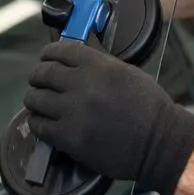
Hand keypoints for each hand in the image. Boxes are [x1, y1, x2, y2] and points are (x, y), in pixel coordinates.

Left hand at [23, 40, 193, 194]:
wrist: (159, 144)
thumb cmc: (149, 108)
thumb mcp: (127, 72)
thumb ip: (100, 61)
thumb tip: (79, 51)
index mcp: (98, 66)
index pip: (60, 50)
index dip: (49, 53)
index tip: (46, 57)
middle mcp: (82, 85)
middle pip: (43, 73)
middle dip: (37, 75)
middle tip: (38, 80)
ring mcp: (73, 112)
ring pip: (36, 99)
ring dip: (34, 98)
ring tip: (38, 101)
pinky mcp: (69, 138)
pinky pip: (39, 125)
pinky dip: (37, 122)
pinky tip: (42, 121)